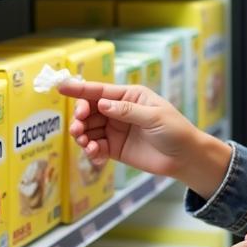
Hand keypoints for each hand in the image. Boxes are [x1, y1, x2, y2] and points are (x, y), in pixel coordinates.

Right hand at [57, 79, 229, 195]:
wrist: (185, 158)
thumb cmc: (175, 130)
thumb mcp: (154, 117)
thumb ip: (127, 111)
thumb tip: (102, 103)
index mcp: (130, 96)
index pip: (100, 91)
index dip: (79, 89)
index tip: (61, 88)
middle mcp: (119, 111)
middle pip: (89, 110)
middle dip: (80, 117)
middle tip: (79, 126)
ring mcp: (115, 130)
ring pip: (89, 129)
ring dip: (82, 135)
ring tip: (86, 143)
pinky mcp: (114, 149)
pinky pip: (95, 147)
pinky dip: (90, 150)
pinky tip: (95, 154)